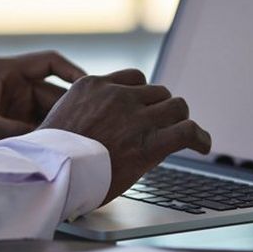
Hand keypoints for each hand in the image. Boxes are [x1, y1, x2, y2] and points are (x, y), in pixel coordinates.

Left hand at [0, 51, 85, 148]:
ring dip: (57, 125)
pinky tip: (58, 148)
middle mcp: (13, 82)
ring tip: (74, 141)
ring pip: (47, 110)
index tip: (90, 88)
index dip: (73, 72)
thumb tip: (53, 144)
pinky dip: (45, 134)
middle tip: (88, 127)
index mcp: (6, 71)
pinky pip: (36, 122)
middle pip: (53, 92)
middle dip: (68, 109)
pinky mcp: (9, 117)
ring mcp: (12, 100)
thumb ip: (21, 134)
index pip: (50, 62)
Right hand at [39, 69, 211, 204]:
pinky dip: (200, 137)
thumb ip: (80, 112)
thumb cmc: (48, 155)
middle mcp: (117, 96)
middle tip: (164, 124)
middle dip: (161, 108)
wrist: (48, 173)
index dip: (143, 94)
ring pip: (175, 106)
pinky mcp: (149, 143)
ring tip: (185, 132)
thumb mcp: (58, 118)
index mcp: (93, 86)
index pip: (133, 78)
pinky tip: (204, 145)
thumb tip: (88, 124)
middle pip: (157, 92)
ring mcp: (135, 117)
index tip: (145, 106)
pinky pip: (187, 131)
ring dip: (179, 119)